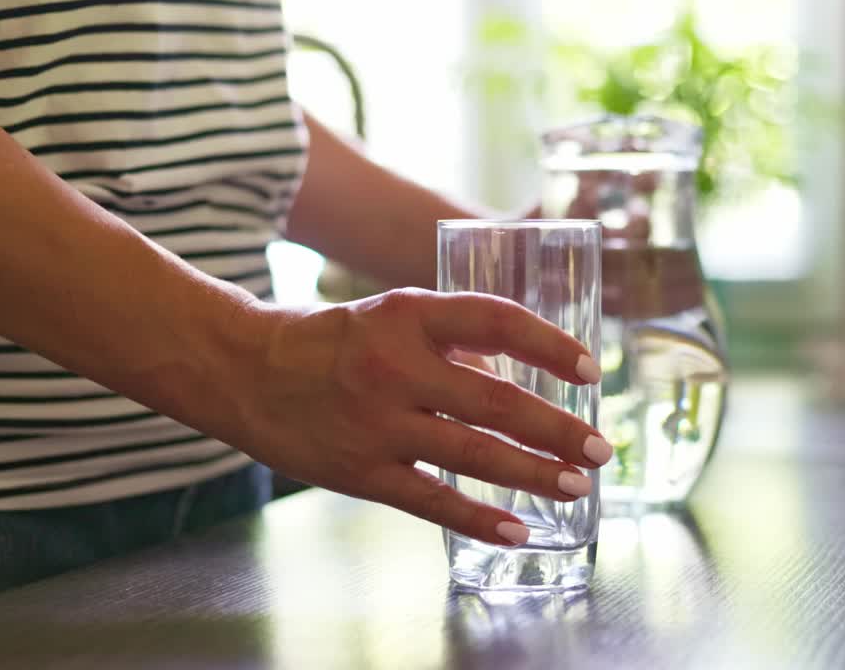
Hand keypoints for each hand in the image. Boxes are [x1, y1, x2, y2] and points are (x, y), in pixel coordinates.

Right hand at [226, 289, 610, 546]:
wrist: (245, 371)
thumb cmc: (331, 341)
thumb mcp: (391, 316)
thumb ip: (452, 341)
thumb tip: (518, 375)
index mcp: (408, 314)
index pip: (497, 321)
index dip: (551, 345)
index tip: (591, 370)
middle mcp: (395, 366)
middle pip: (496, 401)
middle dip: (558, 429)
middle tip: (600, 448)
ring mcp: (377, 423)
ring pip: (474, 454)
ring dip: (534, 473)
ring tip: (577, 486)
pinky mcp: (360, 470)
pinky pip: (432, 499)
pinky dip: (480, 517)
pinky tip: (519, 529)